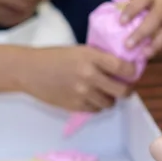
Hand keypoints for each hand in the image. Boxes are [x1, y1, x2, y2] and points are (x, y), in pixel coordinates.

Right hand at [21, 46, 135, 111]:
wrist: (28, 70)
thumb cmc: (55, 57)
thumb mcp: (80, 50)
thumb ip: (100, 59)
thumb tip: (123, 67)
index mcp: (91, 57)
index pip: (123, 68)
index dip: (132, 72)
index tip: (132, 73)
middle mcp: (89, 76)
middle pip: (122, 91)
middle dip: (127, 90)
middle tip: (125, 88)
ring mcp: (82, 93)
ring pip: (110, 103)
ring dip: (110, 99)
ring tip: (103, 92)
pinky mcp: (74, 106)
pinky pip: (96, 110)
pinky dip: (97, 105)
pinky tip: (90, 97)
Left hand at [119, 0, 161, 57]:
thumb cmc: (152, 9)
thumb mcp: (142, 5)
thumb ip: (131, 13)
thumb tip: (113, 28)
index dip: (132, 10)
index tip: (121, 22)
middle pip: (157, 16)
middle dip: (142, 32)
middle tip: (128, 45)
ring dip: (158, 43)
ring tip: (145, 54)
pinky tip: (159, 52)